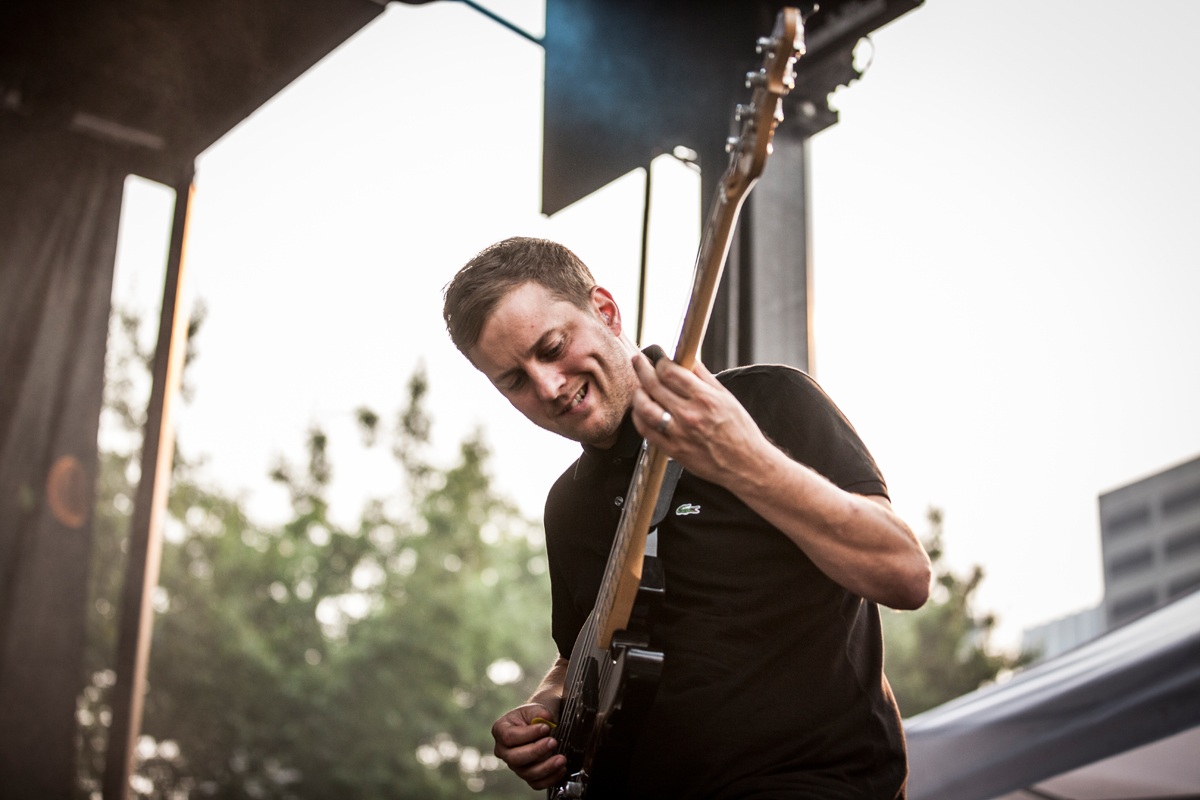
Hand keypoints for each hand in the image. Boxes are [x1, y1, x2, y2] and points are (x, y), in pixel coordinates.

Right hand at [491, 702, 565, 789]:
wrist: (542, 722)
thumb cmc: (534, 715)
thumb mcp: (535, 708)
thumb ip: (539, 711)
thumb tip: (545, 717)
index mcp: (500, 730)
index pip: (509, 737)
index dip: (527, 734)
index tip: (545, 728)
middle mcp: (504, 750)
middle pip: (514, 758)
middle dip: (536, 751)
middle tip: (553, 742)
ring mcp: (514, 765)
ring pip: (526, 773)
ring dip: (546, 767)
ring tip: (561, 759)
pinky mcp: (526, 774)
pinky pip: (535, 783)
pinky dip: (549, 778)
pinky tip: (560, 769)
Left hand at [630, 352, 769, 490]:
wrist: (745, 465)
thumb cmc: (740, 431)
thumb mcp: (727, 397)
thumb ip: (704, 377)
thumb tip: (687, 359)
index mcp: (705, 398)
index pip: (670, 372)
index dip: (660, 362)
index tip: (659, 360)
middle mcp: (689, 414)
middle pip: (653, 385)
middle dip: (641, 368)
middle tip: (638, 361)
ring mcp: (678, 433)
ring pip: (644, 408)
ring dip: (637, 394)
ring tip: (639, 388)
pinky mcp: (672, 450)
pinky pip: (646, 430)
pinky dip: (638, 417)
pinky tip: (640, 410)